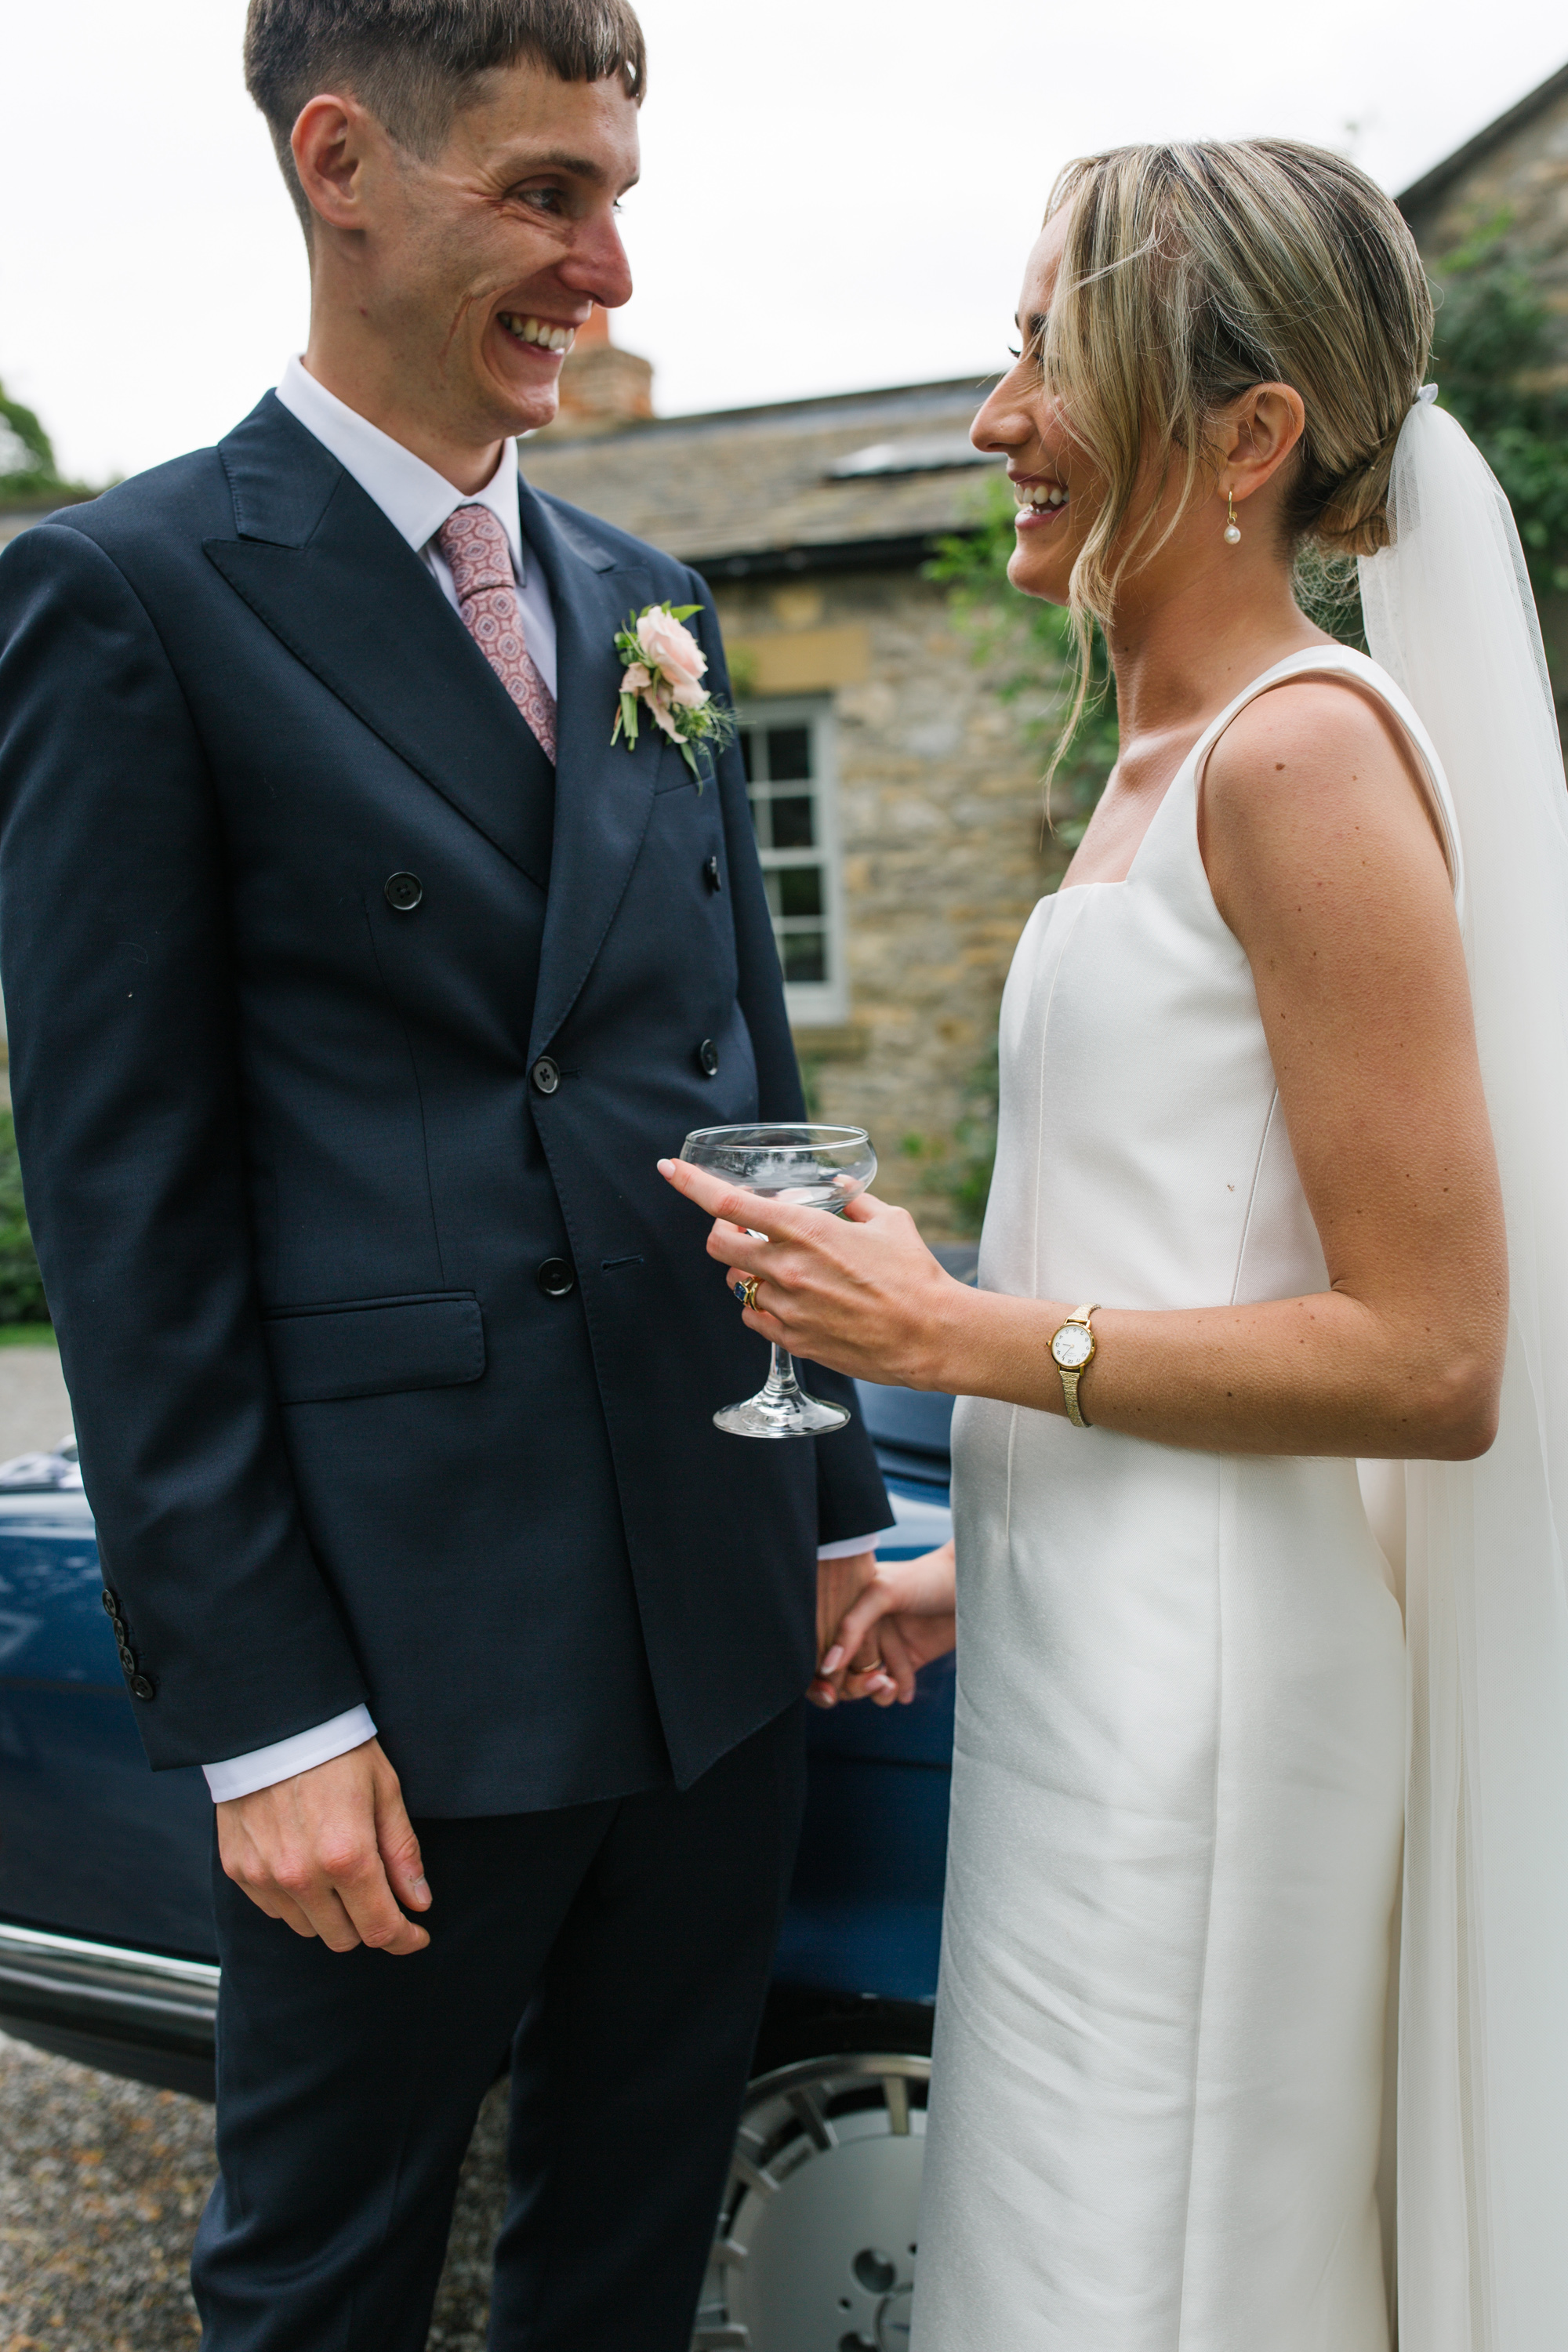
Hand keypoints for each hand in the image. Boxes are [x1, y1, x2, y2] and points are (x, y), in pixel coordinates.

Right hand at [215, 1737, 431, 1955]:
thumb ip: (402, 1853)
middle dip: (369, 1925)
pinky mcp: (239, 1869)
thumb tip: (418, 1902)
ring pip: (308, 1928)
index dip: (405, 1939)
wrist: (272, 1723)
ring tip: (339, 1874)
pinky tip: (306, 1866)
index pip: (380, 1929)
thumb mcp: (385, 1791)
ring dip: (331, 1915)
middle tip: (380, 1897)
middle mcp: (302, 1876)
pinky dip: (296, 1900)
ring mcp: (265, 1876)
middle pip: (344, 1938)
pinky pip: (274, 1909)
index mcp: (347, 1857)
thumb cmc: (337, 1750)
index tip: (416, 1936)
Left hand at [656, 1156, 970, 1390]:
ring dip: (748, 1271)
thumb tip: (839, 1187)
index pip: (729, 1204)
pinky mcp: (793, 1340)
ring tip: (780, 1269)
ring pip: (736, 1283)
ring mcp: (787, 1308)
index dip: (692, 1184)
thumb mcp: (890, 1222)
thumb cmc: (915, 1276)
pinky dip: (761, 1305)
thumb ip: (855, 1201)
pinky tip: (788, 1301)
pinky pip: (753, 1317)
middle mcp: (788, 1269)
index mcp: (806, 1231)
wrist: (930, 1335)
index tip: (670, 1170)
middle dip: (722, 1234)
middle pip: (718, 1246)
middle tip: (742, 1232)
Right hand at [811, 1542, 957, 1708]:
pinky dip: (894, 1693)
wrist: (974, 1583)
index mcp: (847, 1607)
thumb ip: (852, 1626)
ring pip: (864, 1683)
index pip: (821, 1647)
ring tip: (890, 1685)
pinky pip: (892, 1685)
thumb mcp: (883, 1591)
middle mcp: (863, 1627)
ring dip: (873, 1692)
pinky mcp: (910, 1658)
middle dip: (851, 1685)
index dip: (819, 1673)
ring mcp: (886, 1643)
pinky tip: (905, 1690)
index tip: (829, 1690)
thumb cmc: (926, 1577)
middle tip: (876, 1680)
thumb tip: (826, 1666)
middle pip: (840, 1672)